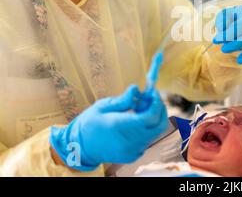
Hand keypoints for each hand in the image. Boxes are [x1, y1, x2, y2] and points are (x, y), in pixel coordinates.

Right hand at [49, 85, 167, 170]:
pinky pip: (148, 140)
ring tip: (138, 110)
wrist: (79, 148)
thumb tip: (137, 89)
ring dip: (153, 119)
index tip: (153, 92)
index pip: (150, 116)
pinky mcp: (133, 156)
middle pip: (159, 125)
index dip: (156, 102)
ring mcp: (132, 151)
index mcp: (120, 126)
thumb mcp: (102, 106)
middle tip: (151, 99)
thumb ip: (123, 100)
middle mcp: (129, 141)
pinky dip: (147, 129)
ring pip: (155, 133)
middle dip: (159, 109)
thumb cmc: (89, 124)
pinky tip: (134, 123)